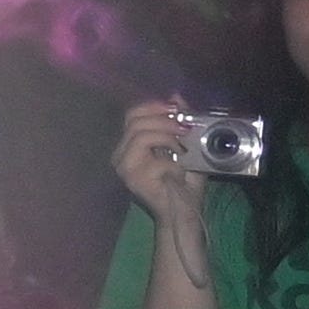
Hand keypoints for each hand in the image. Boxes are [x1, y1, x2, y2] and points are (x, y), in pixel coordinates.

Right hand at [111, 99, 207, 224]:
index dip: (154, 106)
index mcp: (130, 144)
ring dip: (167, 137)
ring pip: (141, 136)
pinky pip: (153, 159)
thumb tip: (176, 96)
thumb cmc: (184, 182)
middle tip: (186, 128)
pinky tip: (179, 169)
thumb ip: (179, 122)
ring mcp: (124, 167)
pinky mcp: (133, 179)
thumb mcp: (187, 145)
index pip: (132, 114)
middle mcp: (121, 154)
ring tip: (184, 148)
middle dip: (164, 120)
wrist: (184, 212)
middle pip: (135, 121)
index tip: (176, 108)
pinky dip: (171, 161)